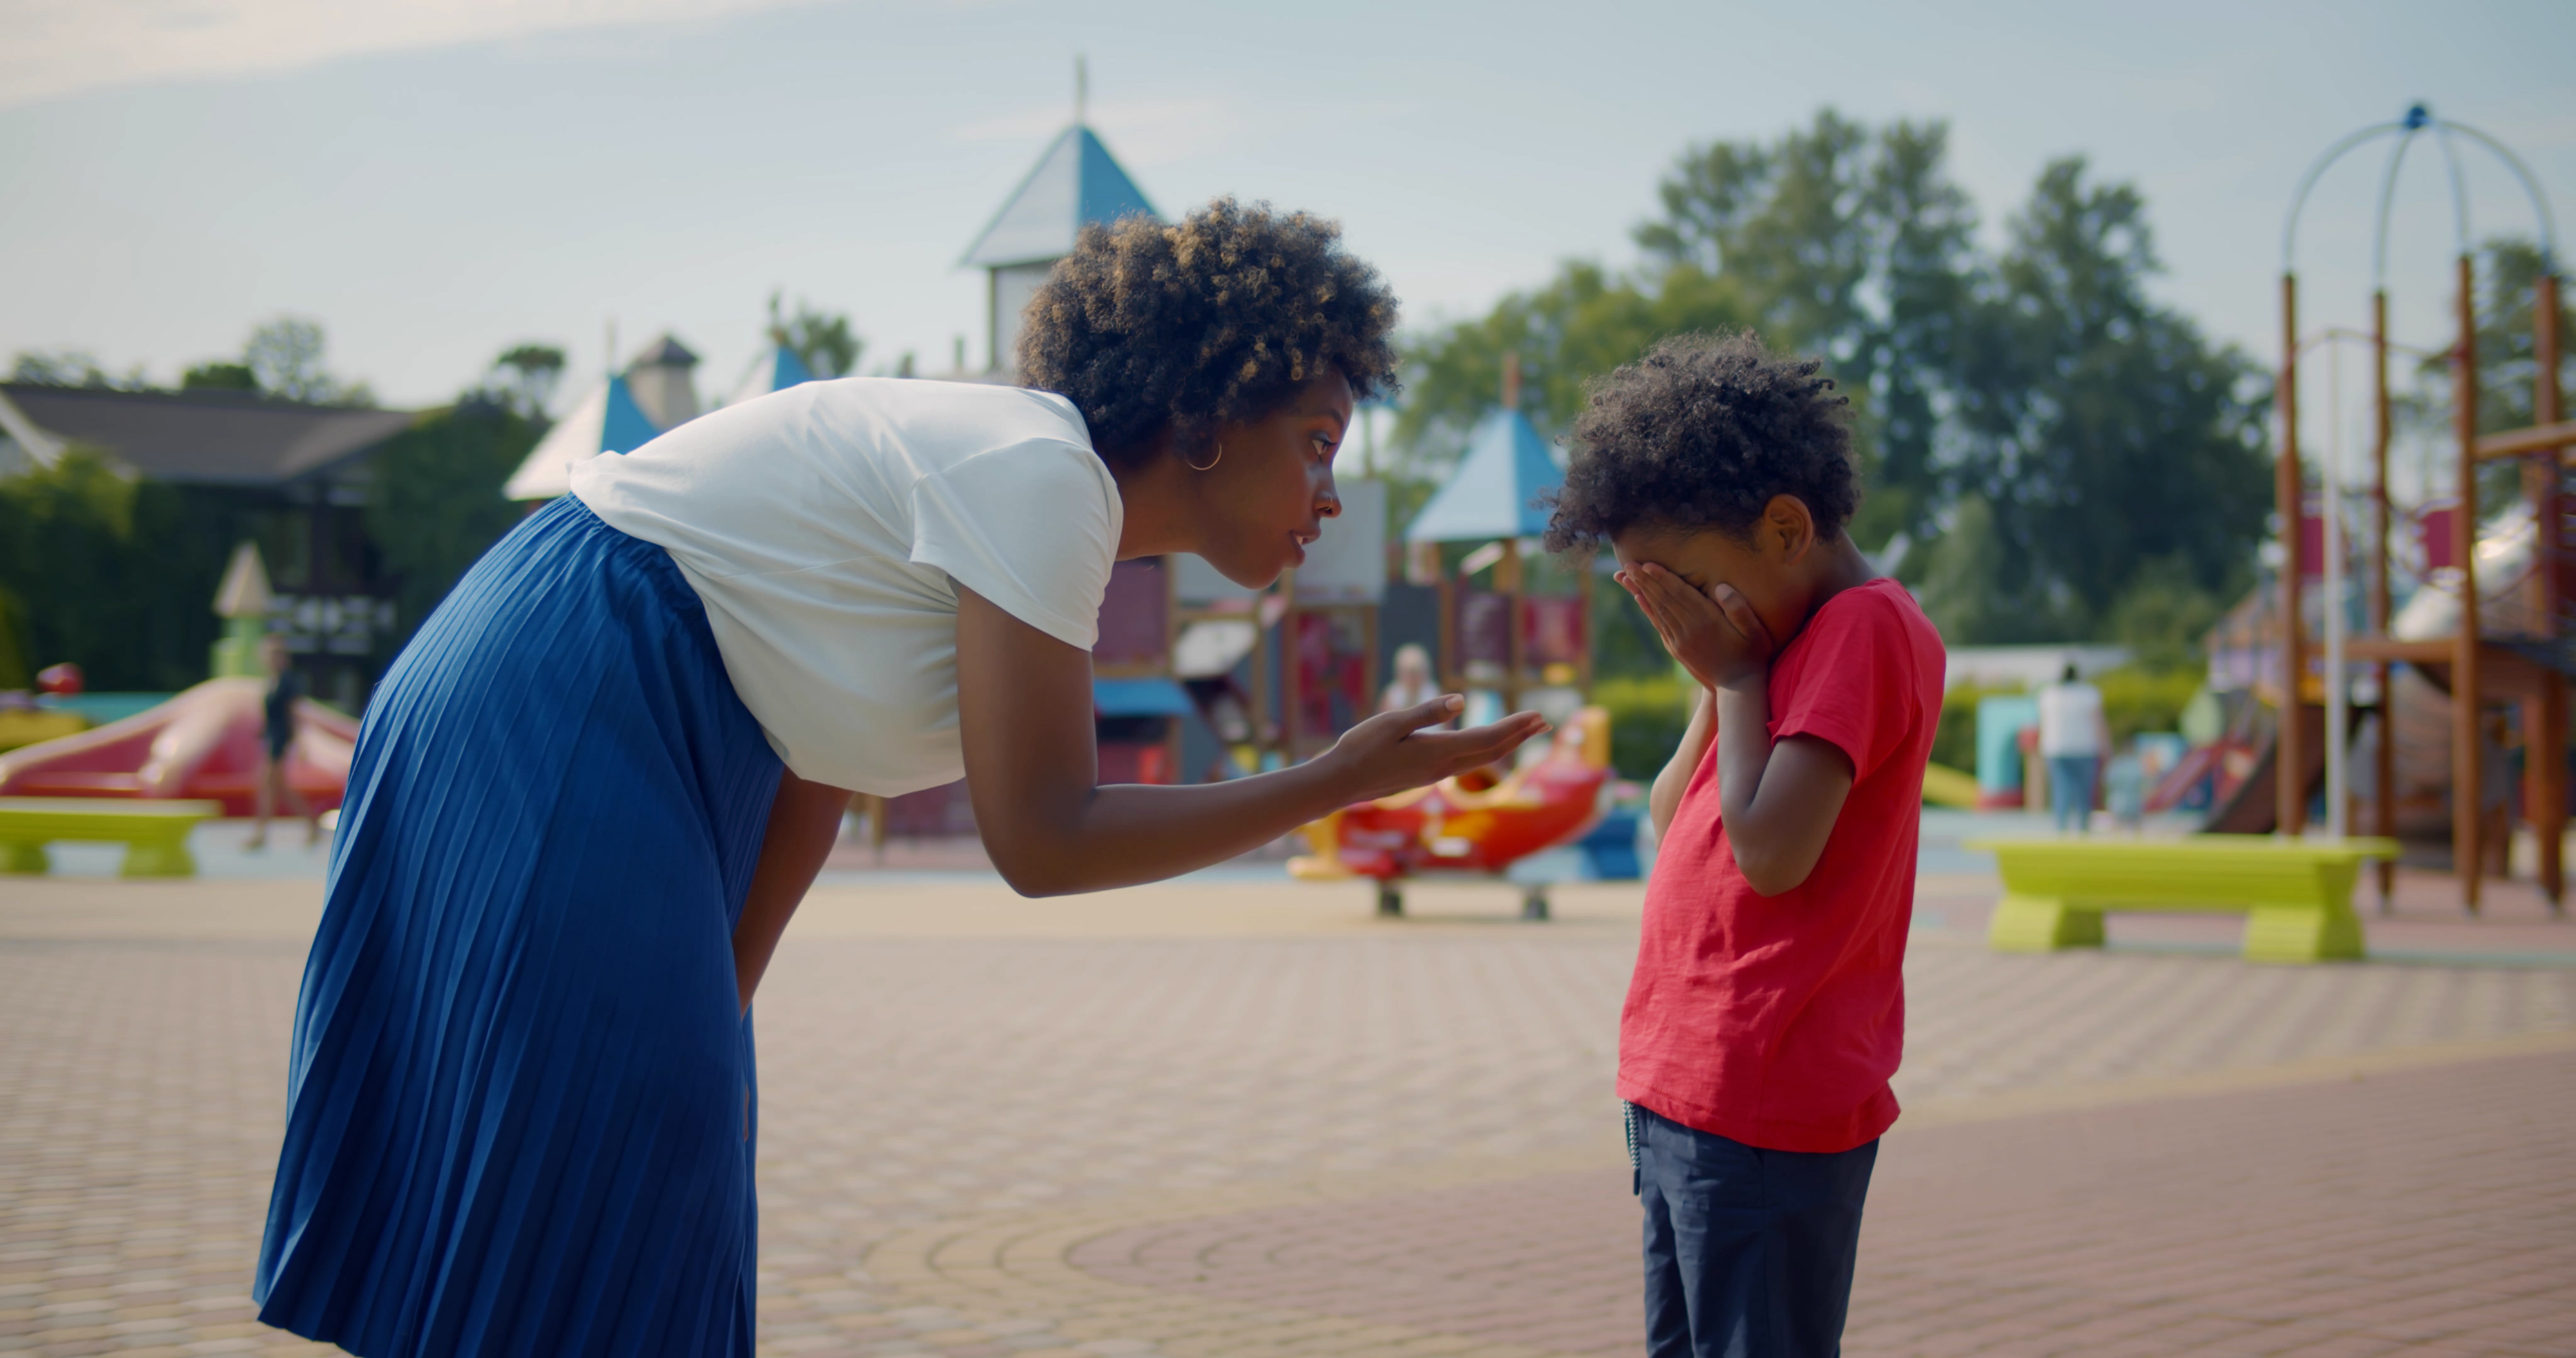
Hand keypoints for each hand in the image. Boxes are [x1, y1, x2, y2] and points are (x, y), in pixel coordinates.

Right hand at [1317, 696, 1550, 803]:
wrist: (1340, 783)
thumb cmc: (1360, 748)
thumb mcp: (1392, 723)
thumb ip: (1427, 712)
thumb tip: (1461, 701)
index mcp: (1438, 751)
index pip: (1488, 738)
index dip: (1515, 726)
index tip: (1538, 714)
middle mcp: (1443, 766)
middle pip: (1493, 751)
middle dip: (1520, 736)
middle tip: (1545, 722)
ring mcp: (1435, 774)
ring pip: (1481, 758)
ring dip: (1507, 744)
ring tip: (1525, 732)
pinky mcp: (1426, 775)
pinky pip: (1467, 762)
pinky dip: (1486, 750)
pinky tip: (1486, 744)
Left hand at [1617, 562, 1776, 690]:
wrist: (1737, 687)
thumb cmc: (1752, 654)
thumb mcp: (1755, 631)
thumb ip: (1739, 608)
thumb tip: (1721, 587)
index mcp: (1708, 621)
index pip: (1680, 594)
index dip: (1663, 578)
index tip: (1647, 564)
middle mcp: (1689, 630)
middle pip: (1664, 599)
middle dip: (1645, 580)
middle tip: (1628, 563)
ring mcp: (1680, 641)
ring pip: (1657, 610)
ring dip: (1641, 591)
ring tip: (1627, 575)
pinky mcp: (1676, 649)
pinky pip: (1658, 624)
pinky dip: (1647, 609)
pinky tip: (1638, 597)